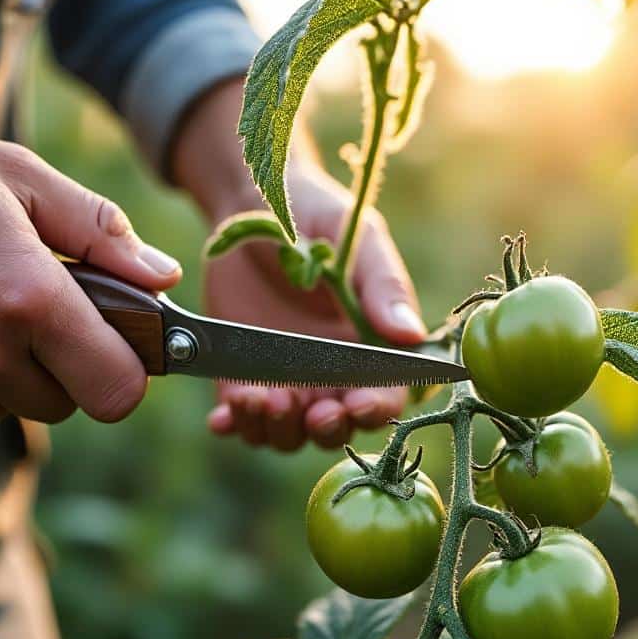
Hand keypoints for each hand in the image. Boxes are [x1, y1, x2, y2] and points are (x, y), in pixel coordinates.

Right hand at [0, 69, 180, 424]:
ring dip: (14, 373)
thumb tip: (163, 277)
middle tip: (44, 310)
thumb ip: (104, 233)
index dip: (128, 367)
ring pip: (11, 409)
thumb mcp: (24, 177)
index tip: (118, 340)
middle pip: (69, 406)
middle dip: (70, 365)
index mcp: (25, 298)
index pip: (117, 390)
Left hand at [171, 80, 426, 450]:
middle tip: (310, 410)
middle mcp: (332, 375)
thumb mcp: (357, 242)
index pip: (383, 398)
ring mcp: (286, 380)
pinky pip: (240, 418)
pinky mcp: (240, 377)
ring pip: (288, 433)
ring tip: (260, 399)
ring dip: (277, 429)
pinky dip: (234, 425)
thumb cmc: (320, 218)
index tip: (356, 403)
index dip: (374, 409)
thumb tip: (412, 335)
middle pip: (337, 428)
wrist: (254, 205)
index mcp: (371, 348)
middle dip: (325, 428)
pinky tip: (225, 415)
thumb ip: (383, 287)